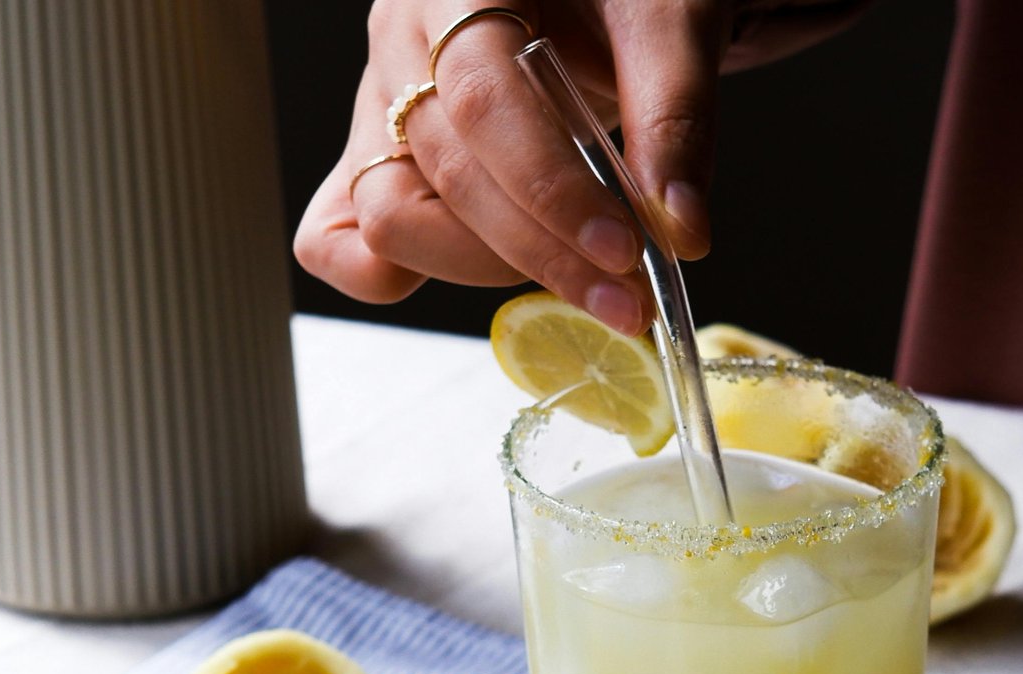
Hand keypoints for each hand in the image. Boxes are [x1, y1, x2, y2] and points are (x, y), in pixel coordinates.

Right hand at [294, 1, 728, 335]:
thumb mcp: (669, 21)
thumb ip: (676, 115)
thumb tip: (681, 229)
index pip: (483, 101)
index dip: (551, 190)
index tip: (624, 250)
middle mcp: (401, 40)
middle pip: (443, 169)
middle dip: (541, 250)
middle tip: (629, 296)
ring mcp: (380, 103)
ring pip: (390, 213)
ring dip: (486, 269)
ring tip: (583, 281)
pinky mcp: (377, 157)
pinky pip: (342, 234)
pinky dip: (397, 274)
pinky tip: (485, 279)